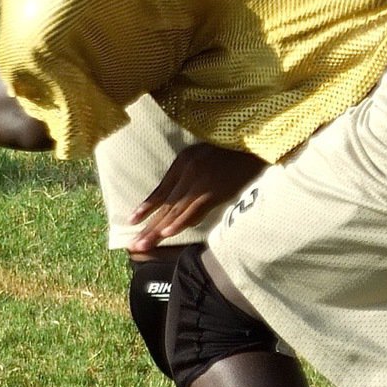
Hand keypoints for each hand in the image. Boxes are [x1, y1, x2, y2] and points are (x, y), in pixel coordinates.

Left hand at [126, 143, 264, 253]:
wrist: (256, 140)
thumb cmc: (236, 148)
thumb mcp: (206, 155)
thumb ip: (194, 174)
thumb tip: (187, 203)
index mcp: (184, 161)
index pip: (161, 190)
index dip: (146, 207)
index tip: (131, 222)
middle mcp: (187, 170)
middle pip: (165, 203)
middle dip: (148, 226)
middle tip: (133, 245)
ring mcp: (200, 180)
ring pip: (176, 209)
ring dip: (158, 229)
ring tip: (143, 245)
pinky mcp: (214, 189)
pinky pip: (195, 209)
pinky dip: (180, 222)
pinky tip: (168, 233)